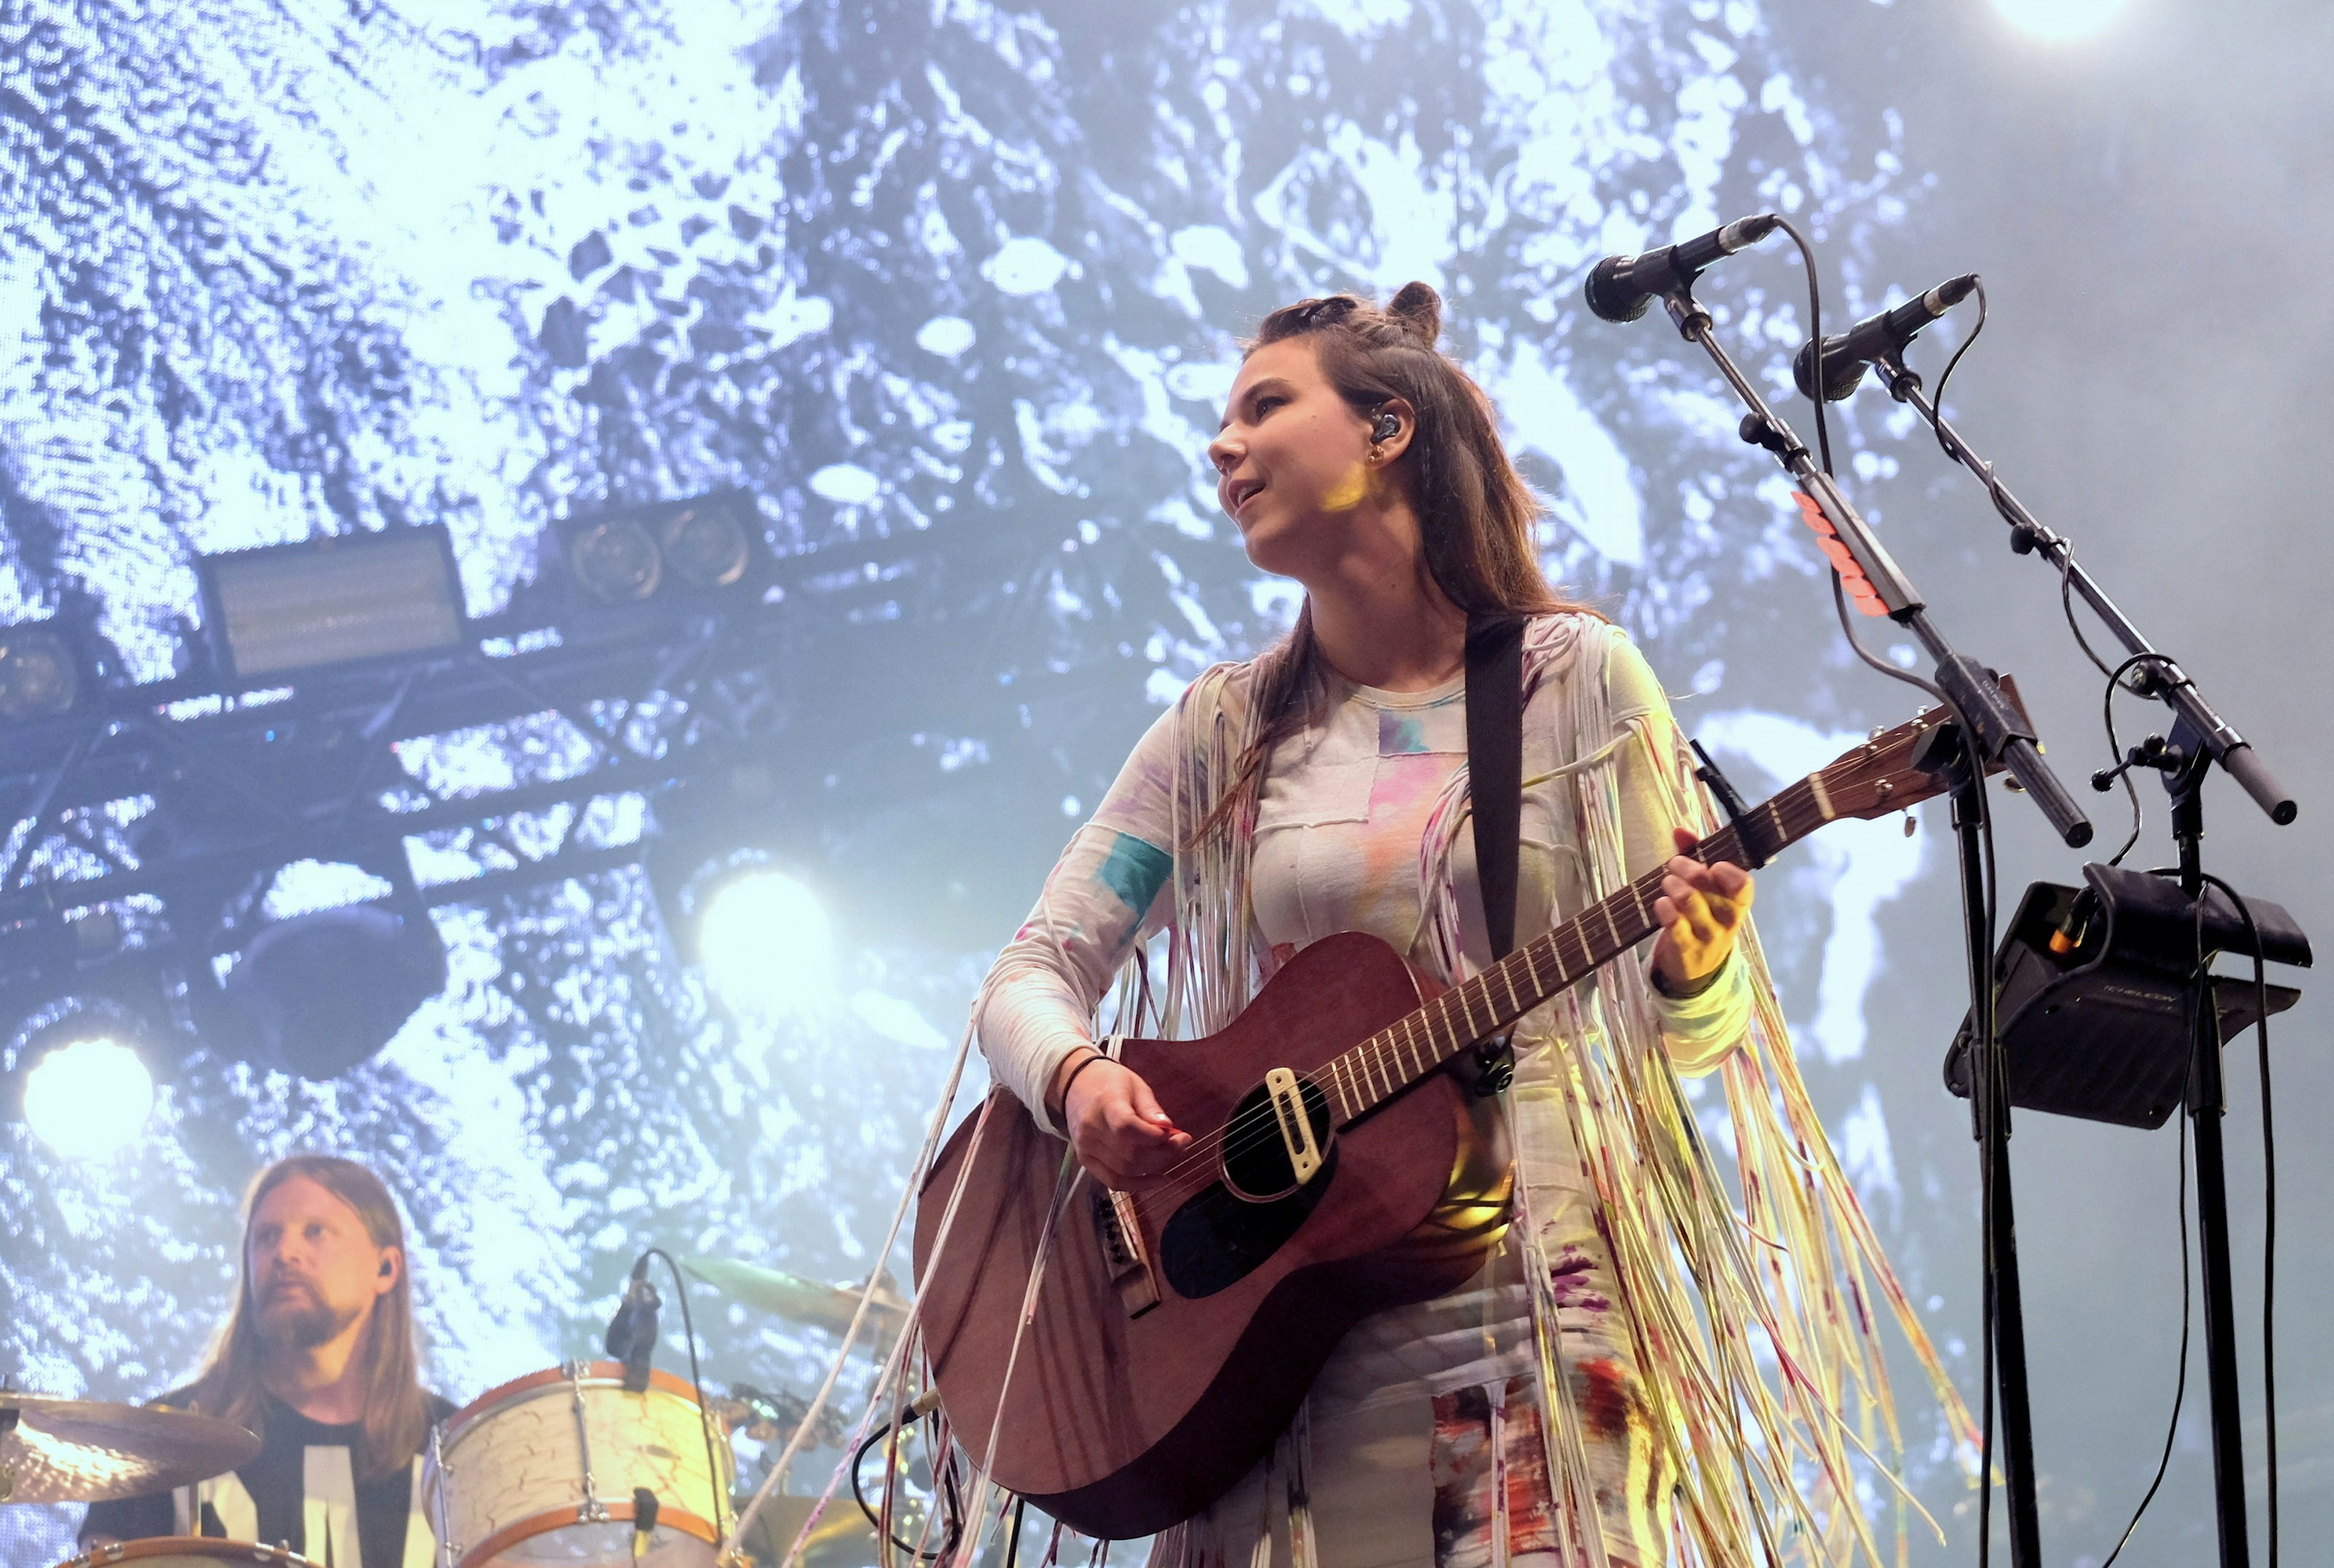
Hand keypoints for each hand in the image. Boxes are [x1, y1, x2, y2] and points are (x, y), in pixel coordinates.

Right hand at [1053, 1054, 1191, 1191]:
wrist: (1076, 1086)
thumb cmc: (1110, 1082)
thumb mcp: (1135, 1085)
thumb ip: (1150, 1108)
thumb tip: (1168, 1128)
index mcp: (1105, 1104)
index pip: (1126, 1127)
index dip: (1153, 1137)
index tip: (1174, 1133)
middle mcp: (1092, 1129)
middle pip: (1131, 1154)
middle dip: (1163, 1153)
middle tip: (1182, 1143)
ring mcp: (1086, 1147)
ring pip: (1125, 1170)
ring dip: (1154, 1167)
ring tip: (1171, 1154)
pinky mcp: (1085, 1160)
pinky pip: (1112, 1181)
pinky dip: (1137, 1184)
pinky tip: (1156, 1178)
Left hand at [1650, 826, 1753, 989]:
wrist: (1699, 968)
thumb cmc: (1704, 916)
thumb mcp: (1707, 889)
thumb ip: (1695, 855)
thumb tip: (1680, 830)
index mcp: (1738, 902)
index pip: (1743, 886)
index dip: (1729, 873)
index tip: (1714, 864)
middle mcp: (1727, 920)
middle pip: (1712, 890)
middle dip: (1689, 869)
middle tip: (1675, 864)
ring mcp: (1707, 936)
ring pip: (1690, 903)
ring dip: (1674, 885)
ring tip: (1667, 882)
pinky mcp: (1686, 949)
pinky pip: (1674, 925)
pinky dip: (1664, 908)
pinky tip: (1660, 903)